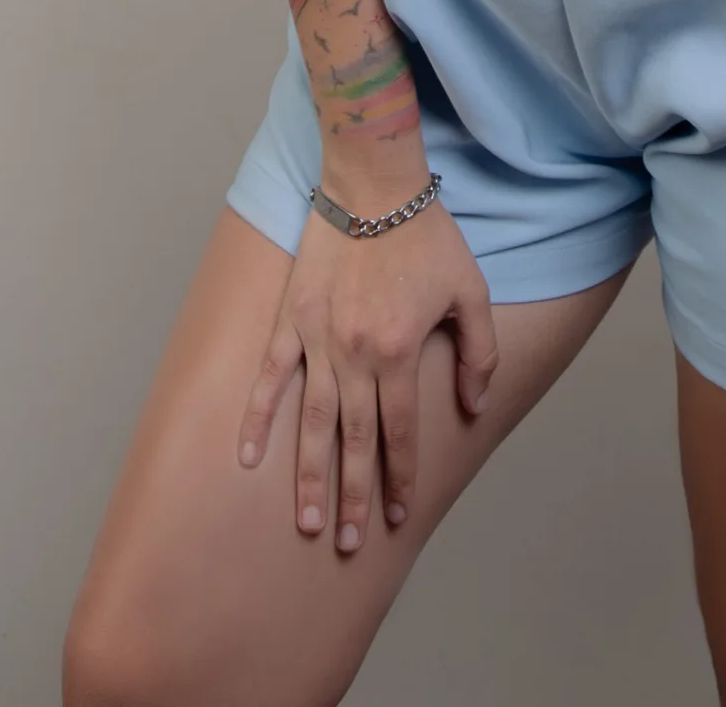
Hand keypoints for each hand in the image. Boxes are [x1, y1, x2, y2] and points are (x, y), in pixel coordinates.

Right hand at [236, 185, 499, 552]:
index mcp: (401, 351)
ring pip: (312, 422)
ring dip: (309, 475)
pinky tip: (245, 457)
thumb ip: (480, 351)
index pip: (401, 431)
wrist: (374, 183)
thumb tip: (473, 404)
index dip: (401, 476)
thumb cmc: (427, 233)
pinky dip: (256, 417)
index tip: (399, 515)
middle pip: (354, 440)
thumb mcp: (471, 289)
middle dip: (352, 496)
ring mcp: (318, 340)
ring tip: (306, 520)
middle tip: (346, 541)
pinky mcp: (290, 319)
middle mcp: (356, 355)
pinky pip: (270, 377)